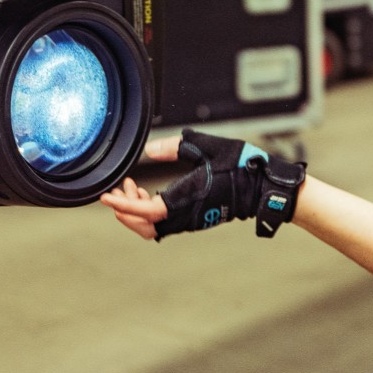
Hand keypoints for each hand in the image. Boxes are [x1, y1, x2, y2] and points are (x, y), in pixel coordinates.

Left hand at [100, 129, 305, 239]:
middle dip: (125, 211)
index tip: (106, 198)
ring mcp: (192, 220)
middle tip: (116, 191)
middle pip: (145, 225)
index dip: (123, 206)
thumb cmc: (242, 166)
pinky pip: (166, 222)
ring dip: (137, 211)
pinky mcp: (197, 218)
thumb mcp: (206, 147)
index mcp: (187, 199)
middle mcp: (187, 215)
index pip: (147, 211)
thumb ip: (176, 147)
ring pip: (155, 226)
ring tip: (131, 188)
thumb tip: (150, 151)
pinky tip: (149, 192)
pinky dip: (151, 211)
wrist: (265, 188)